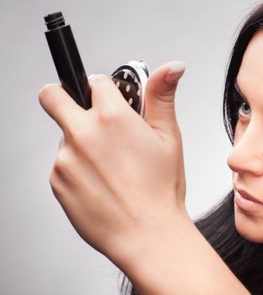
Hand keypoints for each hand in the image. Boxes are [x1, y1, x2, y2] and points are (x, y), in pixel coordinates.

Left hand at [38, 61, 187, 262]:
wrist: (146, 234)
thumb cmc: (161, 189)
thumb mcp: (169, 137)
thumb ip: (162, 96)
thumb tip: (172, 66)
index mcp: (111, 116)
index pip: (94, 81)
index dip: (105, 89)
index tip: (110, 100)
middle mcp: (82, 133)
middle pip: (52, 96)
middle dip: (63, 97)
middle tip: (85, 114)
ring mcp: (64, 159)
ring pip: (63, 136)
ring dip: (80, 142)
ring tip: (110, 166)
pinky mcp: (56, 181)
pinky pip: (62, 164)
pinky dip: (77, 168)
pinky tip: (102, 183)